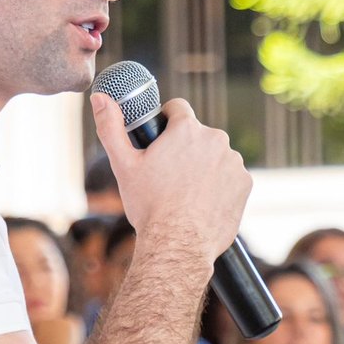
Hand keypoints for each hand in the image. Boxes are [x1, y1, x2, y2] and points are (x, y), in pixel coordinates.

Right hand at [91, 94, 251, 262]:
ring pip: (215, 156)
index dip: (166, 120)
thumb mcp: (123, 165)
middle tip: (168, 175)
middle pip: (197, 135)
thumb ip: (111, 127)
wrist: (178, 245)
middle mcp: (215, 139)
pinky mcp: (244, 184)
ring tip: (186, 193)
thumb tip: (99, 97)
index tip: (160, 139)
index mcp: (187, 129)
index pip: (178, 107)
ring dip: (204, 166)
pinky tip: (203, 202)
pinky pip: (230, 177)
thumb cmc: (149, 206)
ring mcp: (233, 162)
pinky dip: (220, 185)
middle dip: (185, 148)